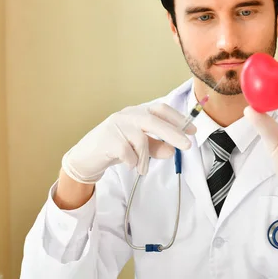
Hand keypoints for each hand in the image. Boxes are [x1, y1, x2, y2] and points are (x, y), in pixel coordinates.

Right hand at [61, 103, 195, 183]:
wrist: (85, 159)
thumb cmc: (115, 149)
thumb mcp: (139, 148)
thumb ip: (156, 147)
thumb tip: (172, 150)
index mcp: (137, 113)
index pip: (161, 109)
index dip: (178, 119)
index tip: (192, 131)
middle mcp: (127, 115)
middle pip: (153, 120)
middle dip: (172, 133)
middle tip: (187, 146)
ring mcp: (115, 126)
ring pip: (141, 139)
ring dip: (146, 158)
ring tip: (142, 169)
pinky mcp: (107, 140)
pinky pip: (128, 152)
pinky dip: (132, 162)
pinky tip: (129, 165)